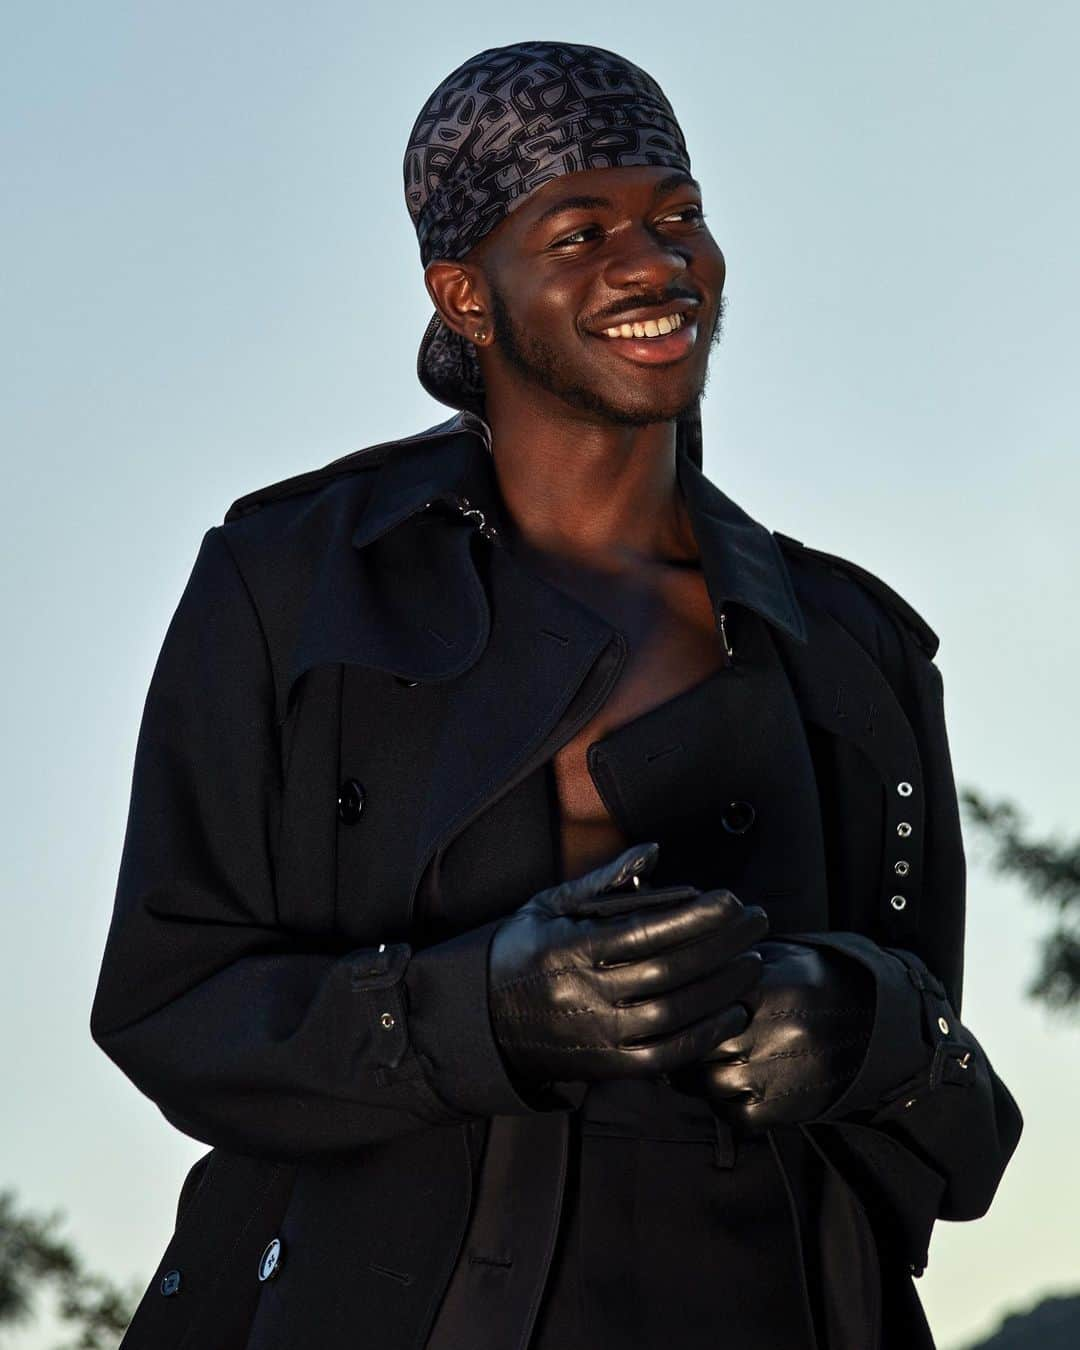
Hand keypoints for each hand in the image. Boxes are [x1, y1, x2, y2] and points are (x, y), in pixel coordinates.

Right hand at [488, 841, 768, 1085]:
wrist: (481, 1019)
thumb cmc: (521, 952)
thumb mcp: (550, 905)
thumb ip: (605, 880)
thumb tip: (653, 851)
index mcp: (571, 948)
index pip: (646, 931)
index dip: (695, 917)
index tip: (730, 901)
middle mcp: (585, 993)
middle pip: (670, 970)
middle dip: (722, 945)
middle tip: (756, 924)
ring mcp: (596, 1034)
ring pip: (674, 1014)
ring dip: (722, 988)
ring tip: (752, 963)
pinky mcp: (606, 1065)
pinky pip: (665, 1055)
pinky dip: (704, 1035)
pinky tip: (731, 1012)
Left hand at [666, 939, 875, 1134]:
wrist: (876, 1022)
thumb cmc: (820, 984)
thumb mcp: (781, 957)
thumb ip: (735, 963)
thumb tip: (687, 964)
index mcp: (762, 989)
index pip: (698, 1005)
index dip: (683, 1011)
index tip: (673, 1013)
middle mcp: (767, 1032)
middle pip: (700, 1046)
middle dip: (691, 1045)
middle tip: (685, 1043)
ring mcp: (776, 1073)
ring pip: (711, 1083)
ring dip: (704, 1077)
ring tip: (709, 1064)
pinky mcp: (785, 1108)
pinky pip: (736, 1116)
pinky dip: (727, 1106)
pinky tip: (734, 1088)